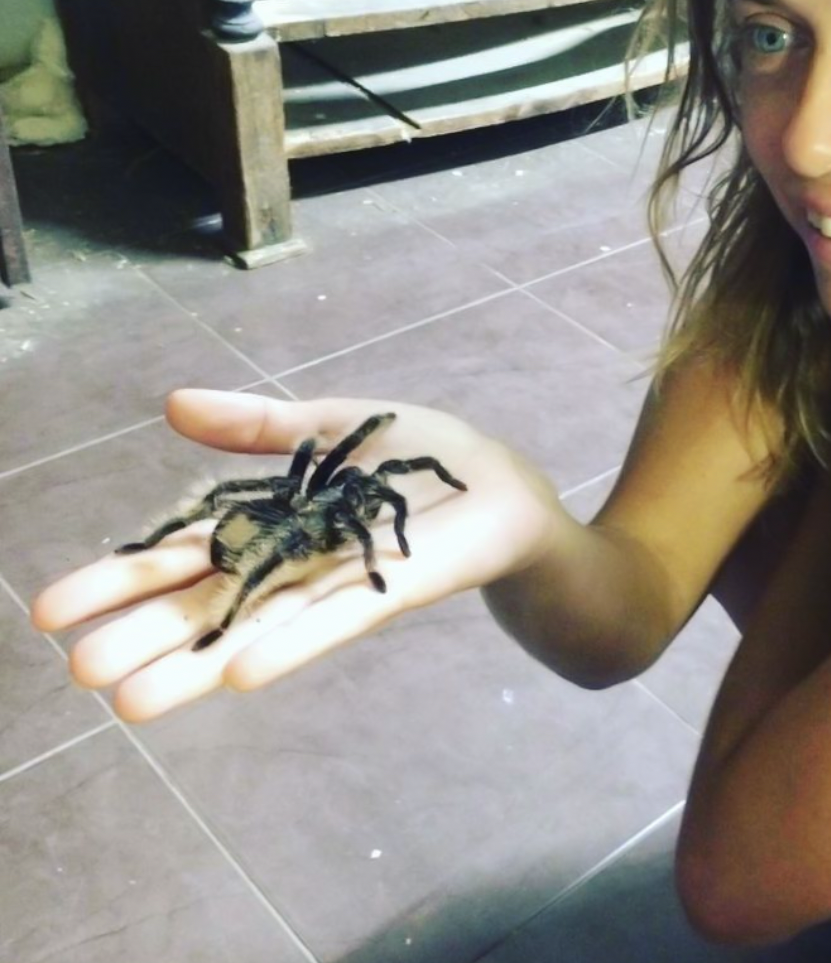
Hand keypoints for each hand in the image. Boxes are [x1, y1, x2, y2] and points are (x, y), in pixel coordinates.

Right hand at [32, 389, 561, 721]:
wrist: (504, 486)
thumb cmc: (422, 461)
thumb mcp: (331, 426)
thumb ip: (257, 425)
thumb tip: (171, 404)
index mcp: (275, 523)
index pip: (188, 553)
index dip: (124, 577)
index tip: (49, 610)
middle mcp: (298, 565)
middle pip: (211, 602)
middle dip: (145, 633)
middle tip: (74, 671)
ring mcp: (344, 583)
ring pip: (262, 627)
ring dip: (199, 664)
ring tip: (129, 704)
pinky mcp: (398, 587)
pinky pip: (339, 620)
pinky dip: (293, 645)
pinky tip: (241, 676)